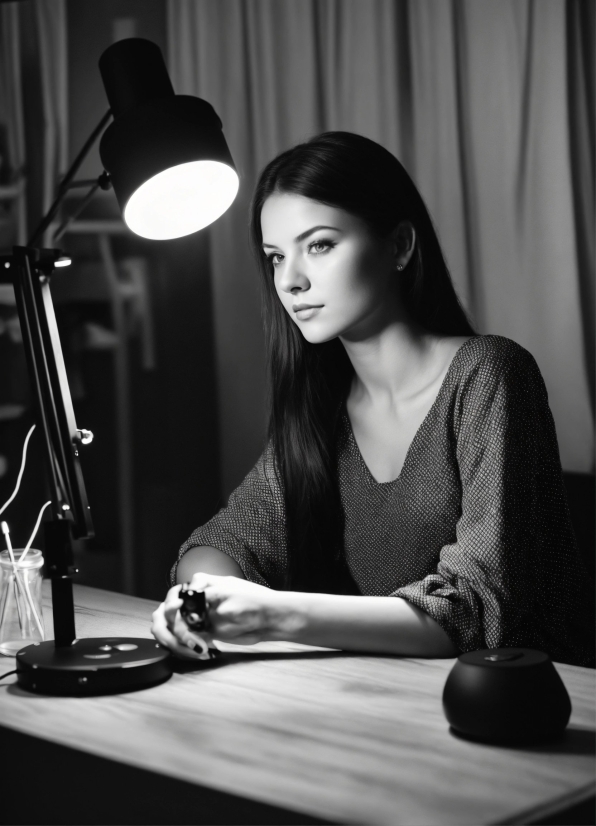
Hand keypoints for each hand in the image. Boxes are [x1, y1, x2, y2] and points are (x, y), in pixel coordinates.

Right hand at [151, 574, 278, 657]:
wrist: (269, 619)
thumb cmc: (253, 601)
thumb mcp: (227, 595)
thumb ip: (204, 600)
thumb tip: (184, 606)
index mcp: (200, 585)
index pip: (174, 598)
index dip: (173, 611)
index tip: (181, 617)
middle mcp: (195, 600)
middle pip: (165, 615)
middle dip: (173, 631)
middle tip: (190, 642)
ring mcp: (196, 618)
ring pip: (170, 630)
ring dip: (176, 642)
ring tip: (196, 650)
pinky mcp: (201, 633)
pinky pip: (182, 642)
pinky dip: (185, 649)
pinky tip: (200, 653)